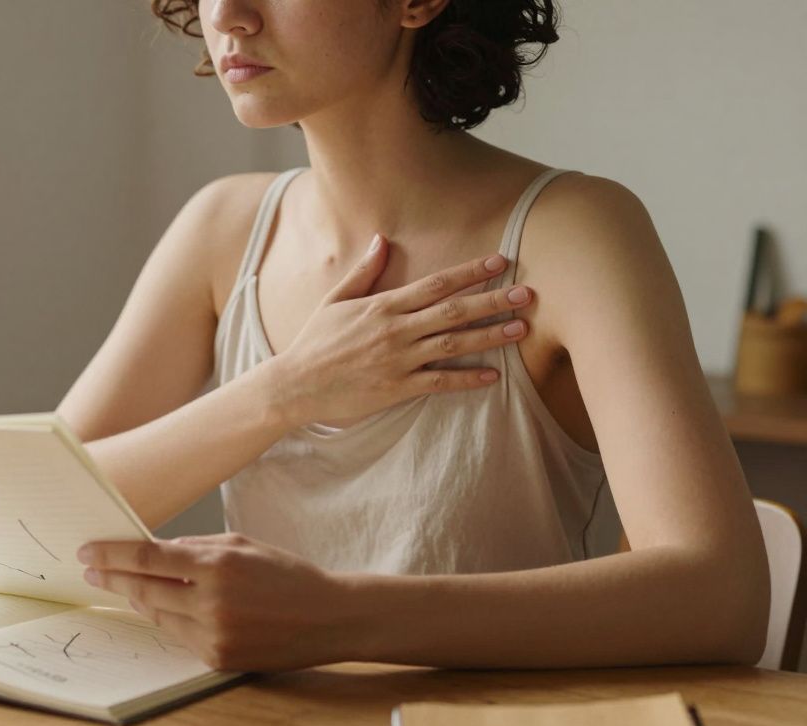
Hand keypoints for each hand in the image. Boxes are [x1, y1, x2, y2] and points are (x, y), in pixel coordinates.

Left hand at [77, 533, 353, 670]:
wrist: (328, 617)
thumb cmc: (285, 574)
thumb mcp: (241, 544)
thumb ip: (194, 548)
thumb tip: (151, 550)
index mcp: (218, 566)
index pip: (147, 559)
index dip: (111, 555)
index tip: (87, 552)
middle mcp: (212, 603)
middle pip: (143, 590)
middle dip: (112, 579)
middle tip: (92, 570)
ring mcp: (214, 635)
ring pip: (157, 615)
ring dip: (138, 599)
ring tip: (124, 586)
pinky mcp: (218, 658)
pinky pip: (179, 636)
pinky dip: (168, 619)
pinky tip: (162, 607)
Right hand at [268, 234, 534, 427]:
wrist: (295, 384)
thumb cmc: (315, 341)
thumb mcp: (336, 300)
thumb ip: (364, 271)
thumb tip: (382, 240)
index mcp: (383, 305)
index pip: (436, 283)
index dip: (470, 271)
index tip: (500, 261)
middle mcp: (395, 330)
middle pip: (453, 311)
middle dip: (493, 301)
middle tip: (527, 294)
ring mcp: (398, 360)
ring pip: (453, 345)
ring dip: (489, 336)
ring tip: (520, 329)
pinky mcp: (397, 388)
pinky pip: (439, 383)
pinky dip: (467, 380)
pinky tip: (493, 376)